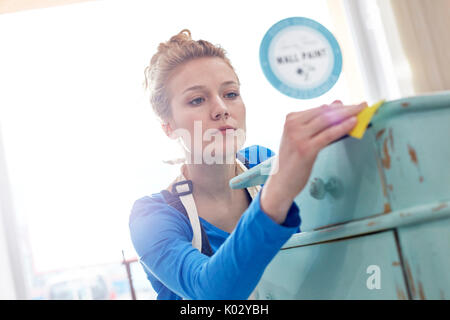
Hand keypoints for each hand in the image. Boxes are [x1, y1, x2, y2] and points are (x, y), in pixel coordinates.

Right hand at [260, 100, 366, 222]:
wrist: (281, 182)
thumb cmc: (293, 160)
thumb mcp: (303, 137)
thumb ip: (318, 122)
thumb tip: (337, 103)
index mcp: (290, 119)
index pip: (319, 109)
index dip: (339, 106)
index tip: (353, 105)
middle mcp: (293, 125)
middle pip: (324, 112)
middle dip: (346, 108)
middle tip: (362, 105)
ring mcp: (298, 137)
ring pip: (327, 121)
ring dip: (347, 115)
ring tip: (361, 112)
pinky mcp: (306, 149)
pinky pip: (328, 135)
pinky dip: (342, 127)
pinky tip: (353, 123)